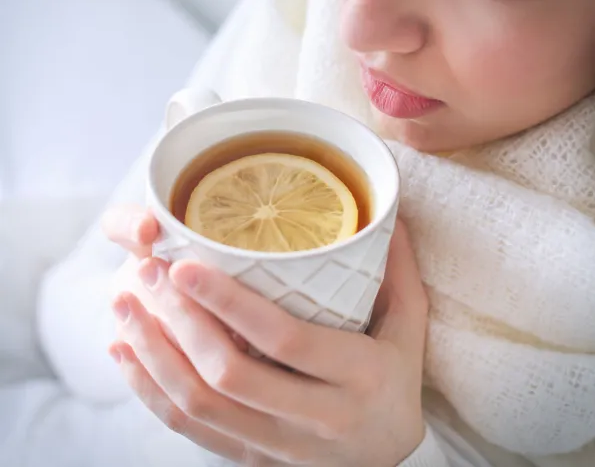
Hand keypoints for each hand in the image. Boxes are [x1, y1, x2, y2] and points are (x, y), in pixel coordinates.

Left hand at [106, 206, 428, 466]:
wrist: (388, 460)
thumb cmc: (397, 384)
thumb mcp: (409, 329)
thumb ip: (397, 273)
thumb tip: (389, 213)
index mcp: (358, 377)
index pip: (285, 340)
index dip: (231, 303)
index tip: (187, 265)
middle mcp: (318, 418)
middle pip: (231, 373)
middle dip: (180, 321)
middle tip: (149, 273)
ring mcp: (281, 446)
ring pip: (201, 406)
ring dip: (155, 356)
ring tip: (125, 308)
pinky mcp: (255, 459)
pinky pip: (193, 431)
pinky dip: (152, 394)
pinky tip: (127, 354)